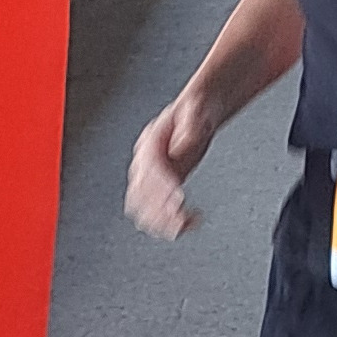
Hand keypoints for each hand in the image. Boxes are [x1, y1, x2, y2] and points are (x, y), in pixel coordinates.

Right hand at [125, 106, 203, 241]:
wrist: (197, 113)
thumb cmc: (196, 110)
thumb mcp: (196, 113)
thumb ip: (188, 131)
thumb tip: (179, 149)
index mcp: (151, 142)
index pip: (150, 169)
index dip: (162, 186)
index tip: (178, 198)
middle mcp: (144, 162)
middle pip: (139, 194)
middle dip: (157, 210)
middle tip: (180, 219)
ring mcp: (150, 177)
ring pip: (142, 208)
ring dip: (159, 222)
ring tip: (183, 226)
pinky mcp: (160, 187)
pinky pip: (153, 210)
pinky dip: (166, 222)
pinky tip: (186, 224)